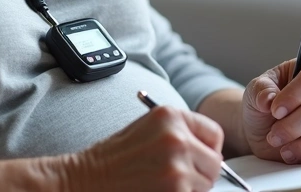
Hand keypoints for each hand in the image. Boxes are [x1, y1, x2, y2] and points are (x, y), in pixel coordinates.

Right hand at [67, 105, 224, 191]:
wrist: (86, 179)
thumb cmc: (113, 157)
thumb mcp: (148, 128)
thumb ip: (180, 132)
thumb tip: (208, 150)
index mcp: (170, 115)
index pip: (214, 134)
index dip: (208, 149)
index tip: (199, 158)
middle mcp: (177, 137)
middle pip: (215, 162)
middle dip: (201, 173)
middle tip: (177, 177)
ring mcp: (177, 166)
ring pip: (205, 184)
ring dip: (190, 188)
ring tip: (162, 183)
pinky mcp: (175, 189)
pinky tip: (158, 190)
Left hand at [242, 54, 300, 163]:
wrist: (270, 128)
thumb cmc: (269, 103)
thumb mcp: (258, 90)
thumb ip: (261, 90)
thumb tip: (268, 99)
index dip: (293, 96)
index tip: (275, 110)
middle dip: (293, 126)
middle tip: (275, 135)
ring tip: (283, 147)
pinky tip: (298, 153)